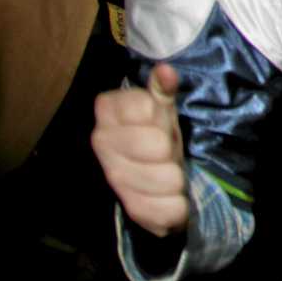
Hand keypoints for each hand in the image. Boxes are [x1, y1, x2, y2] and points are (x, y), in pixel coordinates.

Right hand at [92, 63, 189, 237]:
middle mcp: (103, 143)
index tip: (159, 121)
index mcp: (109, 111)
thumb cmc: (157, 133)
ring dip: (178, 177)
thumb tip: (165, 71)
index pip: (144, 108)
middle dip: (171, 148)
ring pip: (165, 177)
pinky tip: (173, 200)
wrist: (152, 176)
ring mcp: (114, 176)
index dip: (159, 115)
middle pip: (158, 145)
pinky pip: (162, 209)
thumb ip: (162, 90)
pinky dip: (174, 207)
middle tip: (169, 150)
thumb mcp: (162, 108)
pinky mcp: (131, 207)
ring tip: (174, 174)